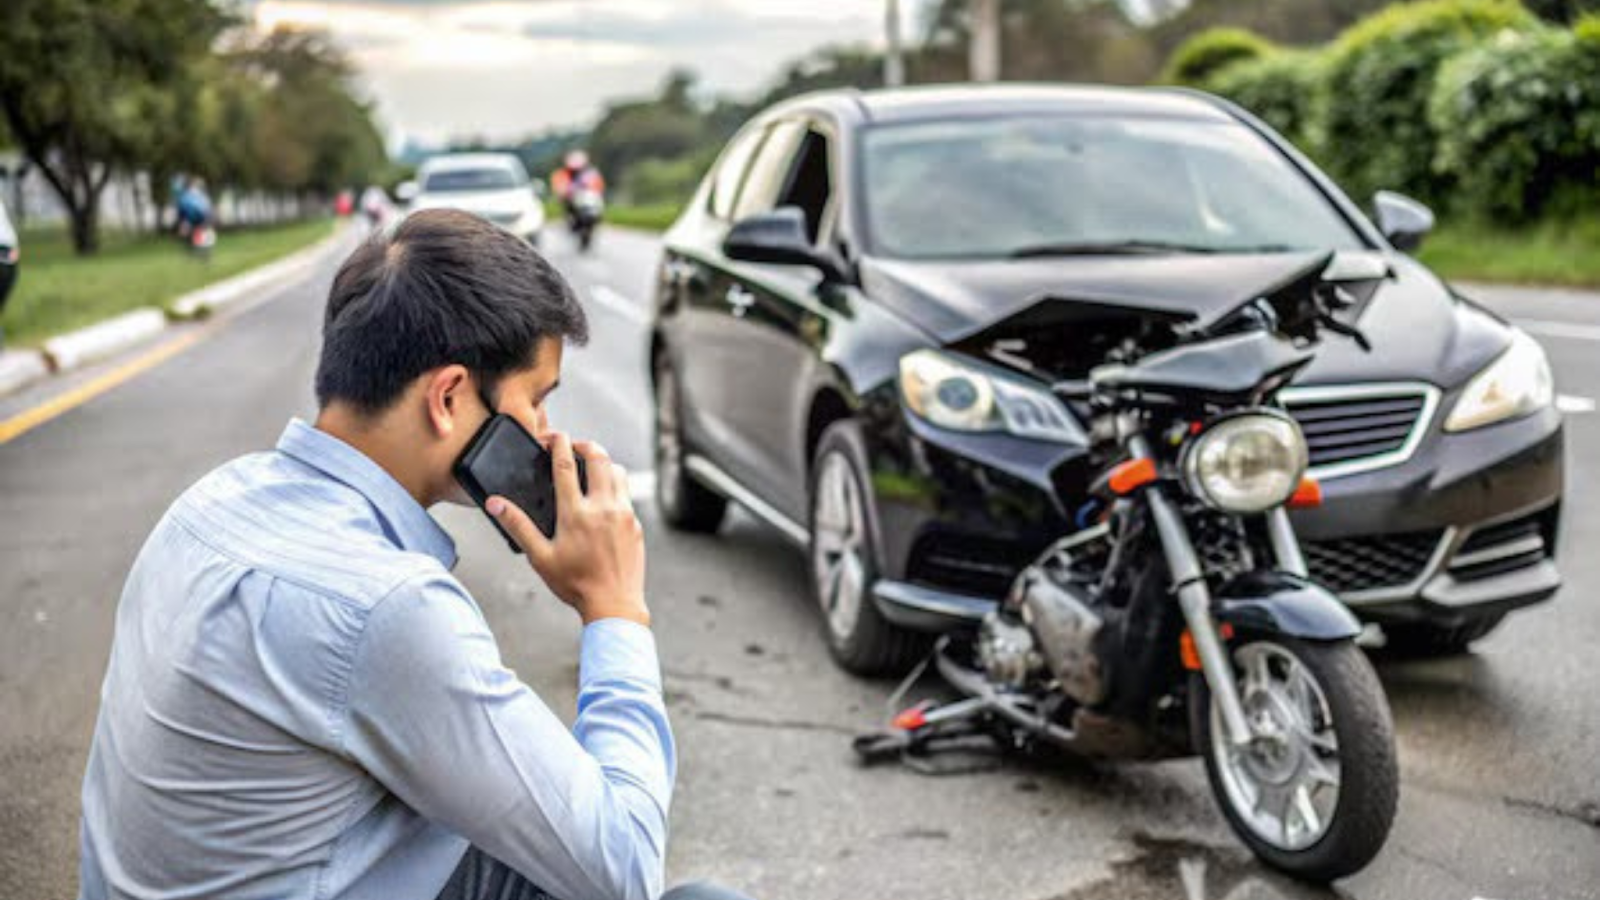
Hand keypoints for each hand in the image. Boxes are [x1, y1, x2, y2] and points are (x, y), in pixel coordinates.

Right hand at [486, 433, 648, 626]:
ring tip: (589, 467)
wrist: (614, 605)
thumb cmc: (575, 584)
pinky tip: (603, 497)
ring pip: (617, 471)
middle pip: (598, 457)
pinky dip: (614, 485)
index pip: (565, 465)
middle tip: (572, 446)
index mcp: (576, 513)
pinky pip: (626, 493)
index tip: (553, 436)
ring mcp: (623, 514)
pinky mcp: (635, 524)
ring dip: (603, 462)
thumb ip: (517, 526)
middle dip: (584, 445)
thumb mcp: (539, 557)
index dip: (558, 444)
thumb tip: (495, 504)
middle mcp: (603, 508)